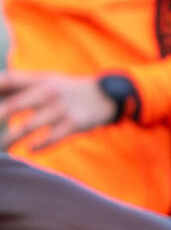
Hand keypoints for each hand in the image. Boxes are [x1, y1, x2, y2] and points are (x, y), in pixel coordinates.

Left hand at [0, 70, 116, 151]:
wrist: (102, 97)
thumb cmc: (64, 91)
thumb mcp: (45, 81)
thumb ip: (19, 86)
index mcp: (38, 80)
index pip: (9, 80)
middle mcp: (48, 92)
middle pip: (14, 105)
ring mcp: (60, 109)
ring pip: (29, 126)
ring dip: (11, 138)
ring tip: (1, 148)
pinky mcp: (73, 124)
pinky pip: (52, 137)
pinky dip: (39, 145)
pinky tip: (30, 150)